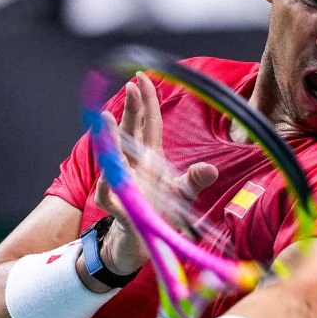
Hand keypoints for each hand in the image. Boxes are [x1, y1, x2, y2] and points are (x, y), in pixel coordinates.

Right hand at [94, 74, 217, 275]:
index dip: (146, 100)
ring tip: (106, 118)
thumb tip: (211, 169)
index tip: (142, 77)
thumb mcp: (182, 193)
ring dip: (109, 138)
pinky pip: (107, 192)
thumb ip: (194, 180)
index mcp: (150, 156)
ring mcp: (122, 182)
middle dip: (130, 109)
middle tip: (131, 87)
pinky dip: (107, 184)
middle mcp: (133, 164)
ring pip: (112, 156)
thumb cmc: (159, 211)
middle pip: (130, 131)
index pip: (148, 123)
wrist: (142, 240)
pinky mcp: (116, 205)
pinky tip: (108, 175)